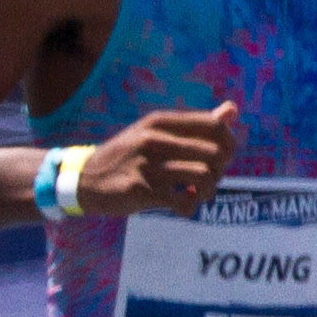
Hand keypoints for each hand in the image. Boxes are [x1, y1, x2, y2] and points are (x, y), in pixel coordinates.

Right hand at [79, 103, 238, 216]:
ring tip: (194, 193)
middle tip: (206, 179)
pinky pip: (184, 202)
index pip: (214, 126)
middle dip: (219, 172)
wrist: (83, 180)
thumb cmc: (128, 156)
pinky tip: (180, 203)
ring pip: (204, 177)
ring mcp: (146, 165)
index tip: (221, 158)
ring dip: (206, 191)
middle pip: (215, 154)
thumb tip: (233, 109)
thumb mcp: (155, 133)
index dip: (228, 144)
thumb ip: (195, 124)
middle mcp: (153, 139)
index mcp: (159, 121)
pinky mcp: (140, 190)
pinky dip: (189, 207)